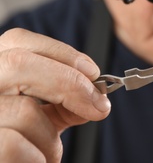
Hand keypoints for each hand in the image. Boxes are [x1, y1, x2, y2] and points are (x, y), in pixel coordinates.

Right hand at [0, 28, 110, 161]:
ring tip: (46, 155)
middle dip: (68, 82)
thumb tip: (97, 99)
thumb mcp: (39, 121)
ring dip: (51, 139)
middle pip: (19, 63)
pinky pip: (14, 145)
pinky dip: (38, 158)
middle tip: (99, 106)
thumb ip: (63, 104)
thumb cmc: (15, 149)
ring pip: (25, 111)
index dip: (60, 52)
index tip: (92, 72)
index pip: (18, 41)